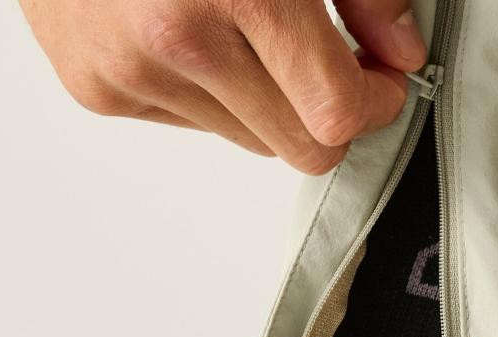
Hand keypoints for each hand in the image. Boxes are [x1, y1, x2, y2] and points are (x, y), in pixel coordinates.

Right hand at [18, 0, 426, 172]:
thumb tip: (400, 52)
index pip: (333, 115)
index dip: (372, 104)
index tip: (379, 80)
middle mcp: (175, 42)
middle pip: (297, 148)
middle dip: (328, 114)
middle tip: (334, 66)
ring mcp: (128, 73)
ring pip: (249, 140)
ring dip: (270, 100)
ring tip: (247, 29)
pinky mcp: (97, 90)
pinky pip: (193, 123)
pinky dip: (213, 91)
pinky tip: (194, 30)